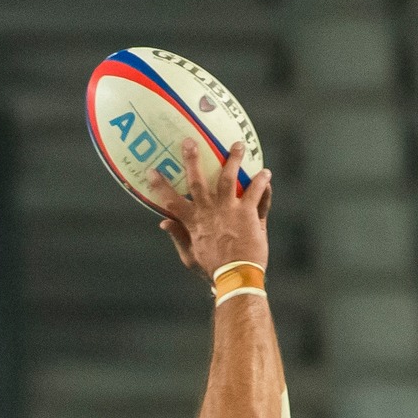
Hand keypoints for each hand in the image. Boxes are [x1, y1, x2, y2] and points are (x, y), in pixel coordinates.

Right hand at [150, 138, 271, 277]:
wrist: (236, 277)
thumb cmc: (213, 270)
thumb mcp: (190, 257)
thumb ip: (178, 237)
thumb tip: (162, 223)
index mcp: (194, 222)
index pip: (172, 201)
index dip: (160, 185)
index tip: (152, 170)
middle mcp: (210, 211)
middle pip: (198, 180)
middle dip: (192, 159)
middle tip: (189, 141)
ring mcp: (230, 209)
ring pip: (229, 177)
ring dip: (233, 159)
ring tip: (238, 145)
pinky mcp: (248, 213)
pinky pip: (256, 193)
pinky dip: (262, 182)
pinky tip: (266, 173)